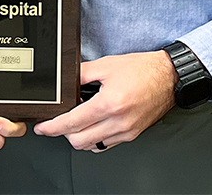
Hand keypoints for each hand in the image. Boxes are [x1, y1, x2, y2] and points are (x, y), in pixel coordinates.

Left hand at [33, 51, 176, 151]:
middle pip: (78, 140)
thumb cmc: (142, 69)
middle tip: (59, 120)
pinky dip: (94, 138)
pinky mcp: (132, 135)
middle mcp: (118, 122)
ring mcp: (126, 131)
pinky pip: (105, 145)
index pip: (72, 123)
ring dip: (79, 136)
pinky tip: (94, 123)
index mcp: (109, 103)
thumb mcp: (106, 65)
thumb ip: (81, 73)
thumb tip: (64, 81)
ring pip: (91, 146)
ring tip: (79, 119)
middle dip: (63, 132)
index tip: (42, 127)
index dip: (52, 127)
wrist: (169, 77)